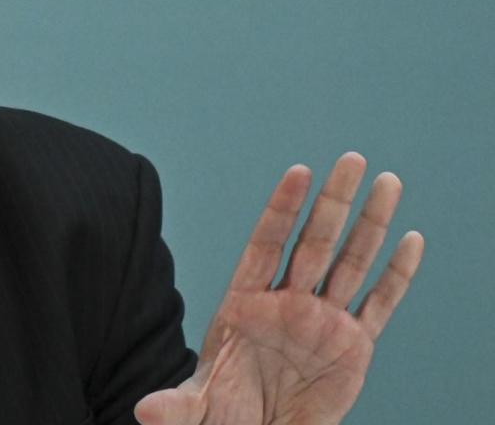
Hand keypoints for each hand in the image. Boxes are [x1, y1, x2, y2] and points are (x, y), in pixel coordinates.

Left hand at [135, 152, 423, 424]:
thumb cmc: (224, 416)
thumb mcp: (197, 410)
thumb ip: (176, 407)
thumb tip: (146, 412)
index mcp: (245, 304)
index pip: (266, 244)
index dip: (283, 209)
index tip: (299, 172)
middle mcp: (286, 303)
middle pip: (314, 242)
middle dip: (333, 201)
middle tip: (351, 158)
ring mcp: (321, 321)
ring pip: (351, 262)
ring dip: (370, 224)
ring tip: (388, 181)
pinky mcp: (352, 346)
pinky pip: (379, 305)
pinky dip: (396, 275)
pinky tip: (411, 240)